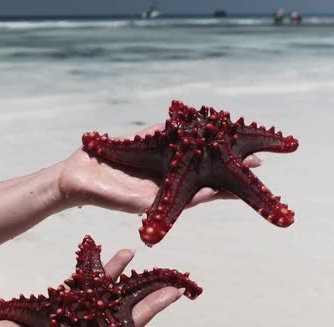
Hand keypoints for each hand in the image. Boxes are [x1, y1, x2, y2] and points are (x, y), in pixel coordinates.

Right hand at [0, 248, 183, 326]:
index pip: (133, 321)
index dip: (155, 305)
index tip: (176, 291)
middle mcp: (90, 324)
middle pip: (124, 303)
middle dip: (144, 286)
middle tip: (165, 272)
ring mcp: (74, 314)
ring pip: (101, 288)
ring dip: (115, 270)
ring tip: (130, 251)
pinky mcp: (56, 304)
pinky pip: (76, 283)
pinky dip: (87, 267)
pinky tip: (95, 251)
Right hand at [58, 124, 261, 213]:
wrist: (78, 179)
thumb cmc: (105, 195)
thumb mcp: (141, 201)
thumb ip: (170, 199)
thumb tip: (208, 193)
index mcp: (170, 192)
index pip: (206, 189)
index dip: (229, 185)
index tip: (253, 179)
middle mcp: (168, 175)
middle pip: (204, 168)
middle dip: (227, 161)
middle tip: (256, 154)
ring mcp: (157, 157)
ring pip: (190, 147)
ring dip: (210, 142)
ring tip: (233, 133)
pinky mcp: (144, 141)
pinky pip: (167, 130)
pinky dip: (183, 125)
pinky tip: (200, 118)